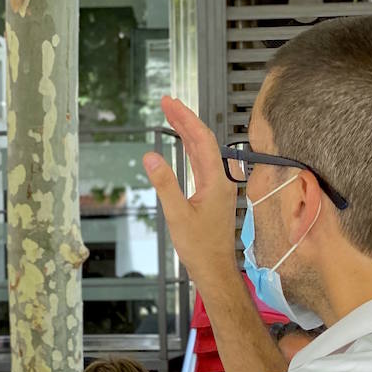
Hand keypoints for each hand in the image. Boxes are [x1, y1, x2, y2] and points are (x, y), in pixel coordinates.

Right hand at [142, 97, 240, 288]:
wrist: (215, 268)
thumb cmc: (200, 247)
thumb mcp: (177, 215)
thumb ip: (164, 184)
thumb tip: (151, 157)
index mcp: (216, 181)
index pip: (201, 139)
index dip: (185, 118)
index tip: (169, 103)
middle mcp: (221, 179)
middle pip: (203, 140)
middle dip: (185, 119)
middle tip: (167, 102)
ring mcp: (218, 186)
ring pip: (203, 150)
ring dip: (187, 132)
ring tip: (172, 115)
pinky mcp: (213, 193)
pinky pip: (202, 163)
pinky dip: (191, 148)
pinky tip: (183, 142)